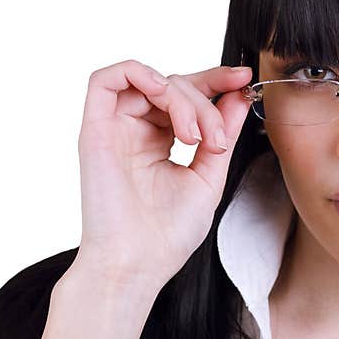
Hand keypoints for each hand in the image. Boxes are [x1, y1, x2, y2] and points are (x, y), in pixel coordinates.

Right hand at [72, 59, 252, 286]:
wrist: (137, 264)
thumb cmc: (168, 234)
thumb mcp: (209, 176)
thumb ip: (222, 132)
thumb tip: (239, 94)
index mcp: (160, 142)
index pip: (187, 96)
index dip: (215, 81)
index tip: (244, 79)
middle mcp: (136, 131)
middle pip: (173, 85)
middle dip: (205, 102)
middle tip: (216, 140)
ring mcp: (114, 129)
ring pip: (150, 81)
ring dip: (181, 98)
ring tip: (194, 136)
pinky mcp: (94, 129)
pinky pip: (106, 79)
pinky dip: (140, 74)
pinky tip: (163, 94)